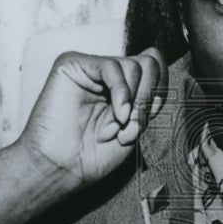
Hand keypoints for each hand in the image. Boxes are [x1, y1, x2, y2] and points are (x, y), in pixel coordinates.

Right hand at [12, 48, 167, 194]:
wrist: (62, 168)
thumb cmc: (94, 154)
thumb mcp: (135, 125)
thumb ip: (148, 94)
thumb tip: (155, 55)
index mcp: (123, 86)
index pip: (155, 67)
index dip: (160, 90)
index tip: (149, 117)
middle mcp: (107, 74)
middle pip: (149, 63)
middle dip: (148, 97)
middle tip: (133, 125)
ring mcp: (90, 68)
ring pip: (134, 66)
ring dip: (133, 103)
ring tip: (117, 127)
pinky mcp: (72, 64)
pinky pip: (111, 66)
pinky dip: (121, 93)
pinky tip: (117, 115)